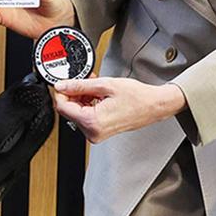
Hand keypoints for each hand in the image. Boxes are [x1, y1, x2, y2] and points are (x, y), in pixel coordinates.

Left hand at [54, 77, 186, 141]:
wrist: (154, 106)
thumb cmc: (137, 97)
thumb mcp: (105, 85)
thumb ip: (79, 85)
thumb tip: (62, 86)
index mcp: (92, 122)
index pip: (63, 107)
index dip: (60, 92)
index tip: (62, 83)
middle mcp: (92, 132)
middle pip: (69, 111)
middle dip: (73, 94)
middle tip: (84, 81)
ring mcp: (96, 134)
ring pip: (77, 113)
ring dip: (81, 98)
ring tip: (94, 87)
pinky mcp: (99, 132)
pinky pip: (85, 118)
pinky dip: (87, 105)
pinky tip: (97, 96)